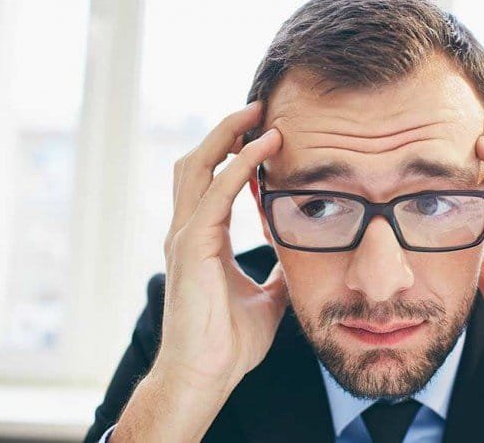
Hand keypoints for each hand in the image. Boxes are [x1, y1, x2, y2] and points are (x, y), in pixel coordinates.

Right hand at [111, 103, 286, 441]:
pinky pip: (217, 191)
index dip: (232, 151)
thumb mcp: (266, 297)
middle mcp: (188, 230)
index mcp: (202, 239)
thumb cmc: (229, 341)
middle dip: (225, 131)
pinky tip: (263, 147)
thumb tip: (297, 259)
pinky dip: (239, 165)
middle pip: (198, 162)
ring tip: (258, 113)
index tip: (263, 131)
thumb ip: (278, 272)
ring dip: (228, 135)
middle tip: (259, 107)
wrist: (206, 375)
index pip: (212, 180)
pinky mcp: (192, 246)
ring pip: (198, 166)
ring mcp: (186, 236)